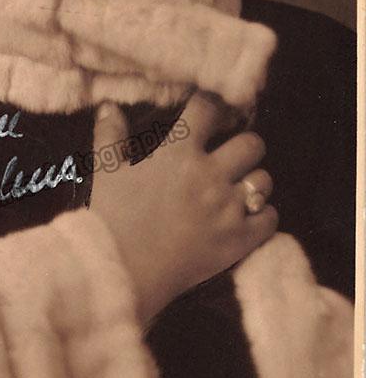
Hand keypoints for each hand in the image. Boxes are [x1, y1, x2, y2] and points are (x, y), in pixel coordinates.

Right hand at [91, 91, 277, 324]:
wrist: (121, 271)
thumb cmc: (112, 217)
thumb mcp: (106, 171)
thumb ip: (110, 135)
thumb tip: (108, 106)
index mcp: (179, 152)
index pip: (209, 109)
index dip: (215, 107)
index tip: (213, 114)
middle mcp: (210, 174)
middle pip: (252, 144)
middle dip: (244, 147)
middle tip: (231, 158)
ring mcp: (228, 208)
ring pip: (264, 180)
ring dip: (253, 182)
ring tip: (238, 190)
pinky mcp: (240, 240)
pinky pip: (271, 218)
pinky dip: (262, 217)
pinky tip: (248, 218)